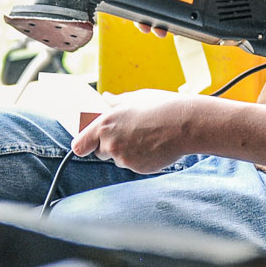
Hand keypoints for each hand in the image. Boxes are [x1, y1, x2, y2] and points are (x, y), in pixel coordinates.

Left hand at [71, 89, 203, 173]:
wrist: (185, 124)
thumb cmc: (160, 107)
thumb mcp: (135, 98)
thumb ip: (115, 102)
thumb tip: (104, 98)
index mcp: (105, 124)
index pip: (80, 144)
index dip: (83, 144)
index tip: (85, 144)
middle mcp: (111, 143)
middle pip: (100, 152)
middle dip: (110, 146)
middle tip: (128, 134)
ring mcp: (124, 158)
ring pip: (119, 159)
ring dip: (127, 152)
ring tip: (146, 137)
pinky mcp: (138, 168)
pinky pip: (134, 165)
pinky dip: (141, 159)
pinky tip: (154, 146)